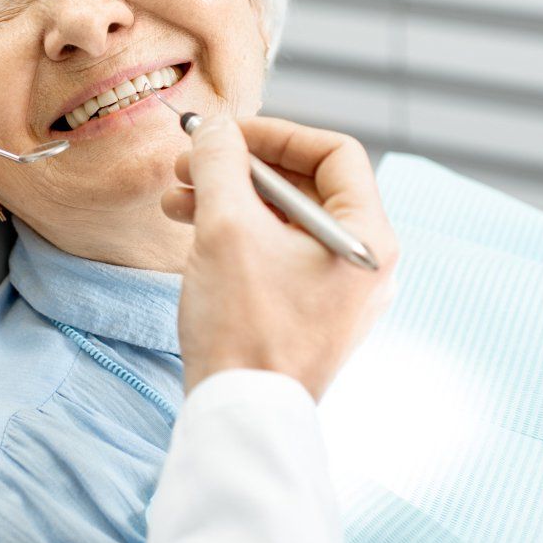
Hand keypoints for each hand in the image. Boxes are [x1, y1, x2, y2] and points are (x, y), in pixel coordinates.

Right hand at [162, 116, 396, 399]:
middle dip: (241, 167)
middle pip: (306, 186)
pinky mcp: (310, 315)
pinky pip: (278, 255)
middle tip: (189, 161)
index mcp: (368, 237)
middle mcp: (364, 263)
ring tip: (175, 197)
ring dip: (230, 200)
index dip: (277, 133)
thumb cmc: (244, 326)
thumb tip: (214, 128)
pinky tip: (190, 229)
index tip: (227, 134)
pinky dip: (238, 235)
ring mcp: (339, 293)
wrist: (240, 415)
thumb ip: (220, 163)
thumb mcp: (226, 227)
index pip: (336, 153)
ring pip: (284, 222)